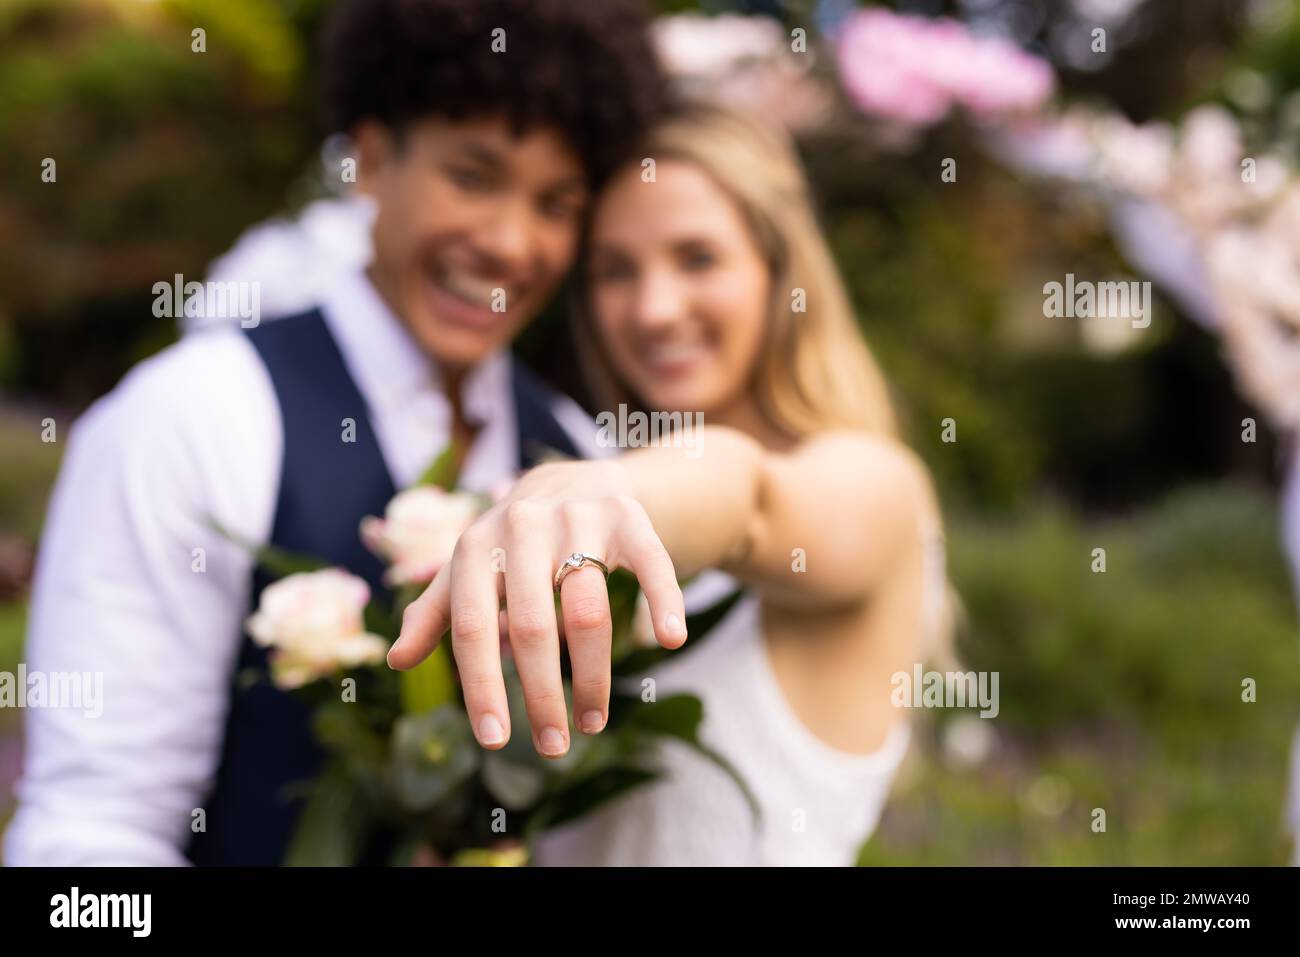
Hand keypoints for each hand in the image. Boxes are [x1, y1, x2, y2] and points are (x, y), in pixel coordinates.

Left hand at [387, 460, 687, 757]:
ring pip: (589, 610)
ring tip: (592, 721)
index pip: (473, 628)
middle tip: (552, 748)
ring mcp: (578, 519)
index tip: (494, 740)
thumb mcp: (467, 570)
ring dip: (594, 676)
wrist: (570, 477)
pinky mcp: (627, 518)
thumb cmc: (510, 544)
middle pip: (533, 627)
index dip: (483, 687)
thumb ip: (435, 613)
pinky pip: (650, 564)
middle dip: (543, 696)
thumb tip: (396, 660)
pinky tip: (671, 640)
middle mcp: (523, 527)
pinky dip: (664, 601)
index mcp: (476, 546)